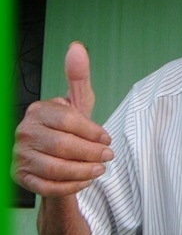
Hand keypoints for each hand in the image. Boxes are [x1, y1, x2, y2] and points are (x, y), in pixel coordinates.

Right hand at [12, 42, 112, 196]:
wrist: (53, 156)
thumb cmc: (68, 127)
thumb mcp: (76, 103)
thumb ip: (78, 77)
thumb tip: (77, 47)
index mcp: (38, 111)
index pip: (68, 121)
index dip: (92, 131)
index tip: (107, 138)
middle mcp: (24, 132)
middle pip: (63, 146)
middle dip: (92, 153)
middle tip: (108, 156)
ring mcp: (20, 156)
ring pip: (56, 168)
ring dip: (85, 171)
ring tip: (100, 169)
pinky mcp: (21, 177)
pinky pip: (48, 187)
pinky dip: (72, 186)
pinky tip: (86, 180)